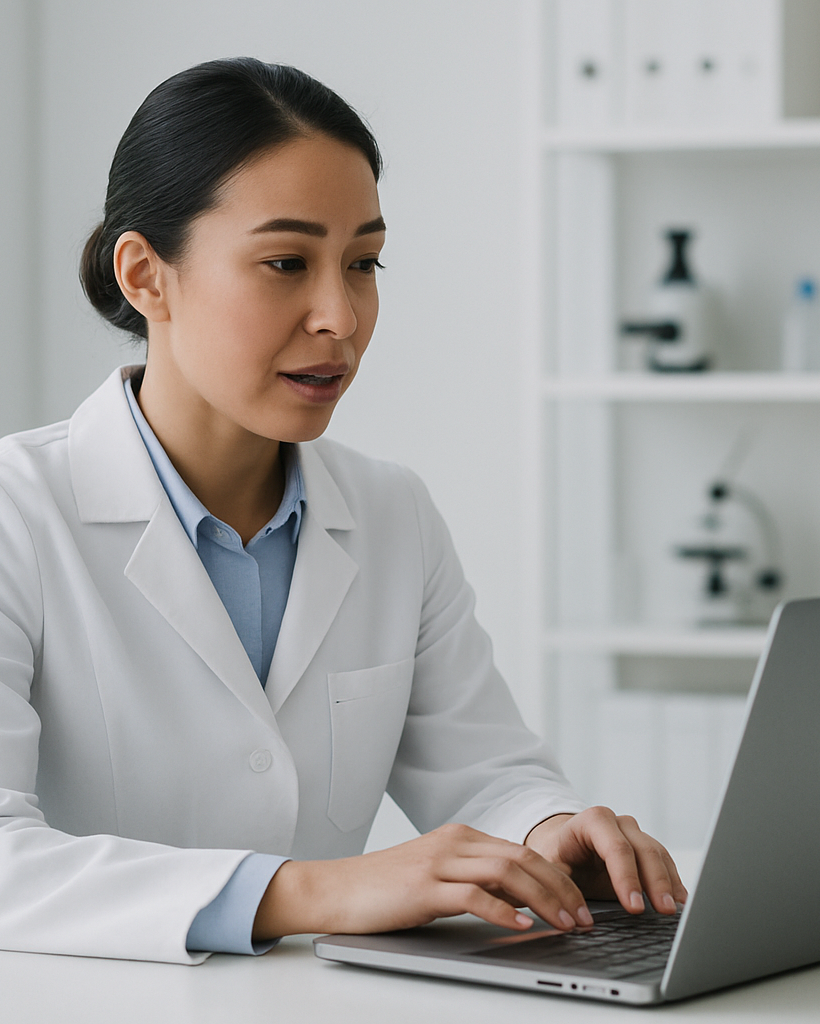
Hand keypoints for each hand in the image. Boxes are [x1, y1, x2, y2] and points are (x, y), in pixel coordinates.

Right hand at [253, 823, 597, 939]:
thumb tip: (521, 903)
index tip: (580, 905)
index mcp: (462, 837)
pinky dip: (502, 910)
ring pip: (506, 872)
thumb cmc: (387, 889)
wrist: (337, 889)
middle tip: (584, 919)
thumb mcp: (439, 878)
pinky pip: (473, 894)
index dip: (558, 878)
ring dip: (543, 899)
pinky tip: (522, 927)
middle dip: (561, 889)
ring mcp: (438, 861)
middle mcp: (454, 842)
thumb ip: (475, 881)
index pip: (523, 851)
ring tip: (565, 924)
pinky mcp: (423, 887)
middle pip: (523, 858)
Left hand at [524, 807, 687, 915]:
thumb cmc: (555, 856)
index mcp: (591, 821)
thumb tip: (573, 915)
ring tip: (675, 910)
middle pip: (643, 850)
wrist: (561, 844)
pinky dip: (673, 881)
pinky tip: (680, 901)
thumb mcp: (550, 868)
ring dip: (669, 883)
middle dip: (655, 882)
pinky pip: (664, 862)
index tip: (634, 907)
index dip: (627, 877)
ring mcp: (634, 833)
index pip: (615, 847)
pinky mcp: (645, 848)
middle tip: (663, 911)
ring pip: (658, 855)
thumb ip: (561, 886)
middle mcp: (617, 823)